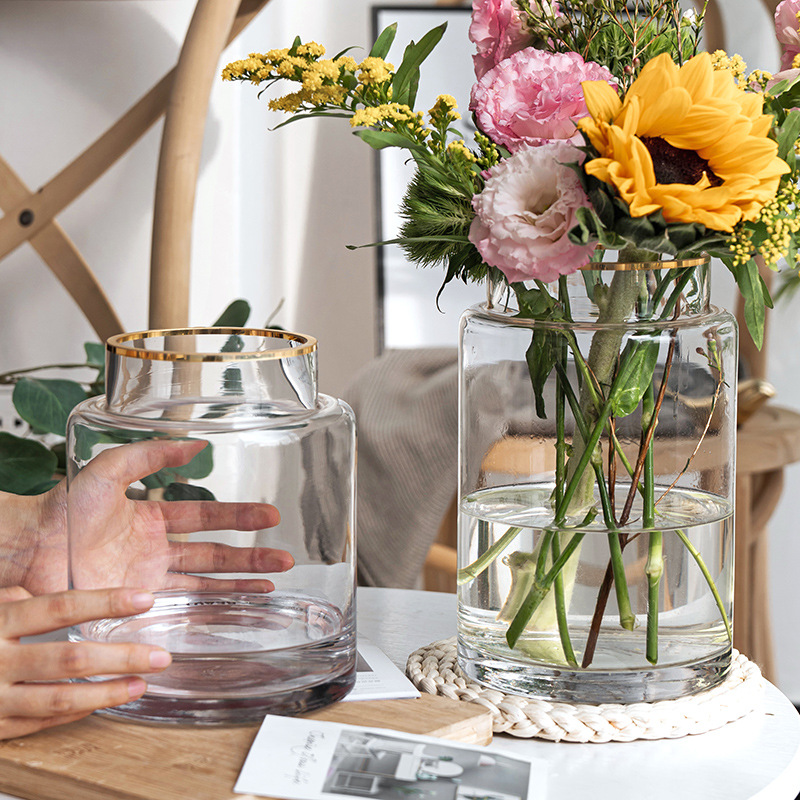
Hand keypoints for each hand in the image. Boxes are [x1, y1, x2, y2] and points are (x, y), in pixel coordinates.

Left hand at [0, 439, 291, 593]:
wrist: (33, 548)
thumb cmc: (64, 509)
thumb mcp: (111, 469)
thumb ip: (153, 455)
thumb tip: (196, 445)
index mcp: (153, 517)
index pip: (207, 517)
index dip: (239, 516)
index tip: (270, 516)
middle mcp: (157, 550)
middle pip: (215, 553)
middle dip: (252, 555)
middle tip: (286, 557)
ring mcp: (149, 580)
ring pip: (206, 583)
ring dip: (240, 583)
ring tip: (273, 585)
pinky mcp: (138, 605)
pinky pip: (182, 607)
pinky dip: (211, 608)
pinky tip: (236, 610)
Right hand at [0, 586, 169, 738]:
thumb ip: (17, 601)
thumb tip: (56, 599)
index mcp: (0, 623)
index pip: (61, 607)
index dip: (106, 603)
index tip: (145, 599)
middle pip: (71, 658)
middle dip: (122, 658)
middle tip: (160, 657)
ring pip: (60, 698)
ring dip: (107, 693)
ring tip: (141, 685)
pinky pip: (42, 721)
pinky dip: (77, 712)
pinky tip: (104, 701)